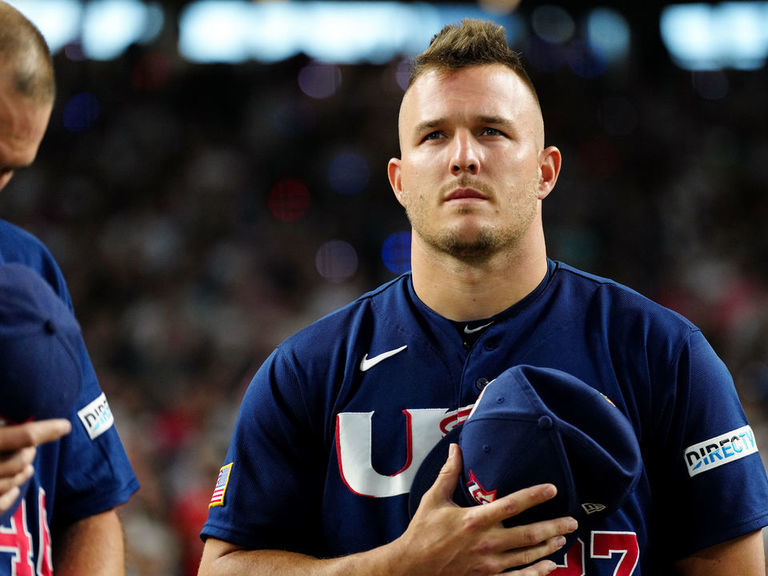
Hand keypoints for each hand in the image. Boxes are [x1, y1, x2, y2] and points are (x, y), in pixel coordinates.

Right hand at [0, 419, 71, 513]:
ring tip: (24, 462)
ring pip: (13, 482)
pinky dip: (11, 494)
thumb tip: (22, 416)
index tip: (66, 426)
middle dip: (29, 452)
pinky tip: (13, 487)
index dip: (48, 430)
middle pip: (22, 460)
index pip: (25, 436)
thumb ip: (6, 430)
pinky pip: (2, 502)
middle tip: (30, 446)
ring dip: (23, 471)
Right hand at [398, 443, 577, 574]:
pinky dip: (535, 573)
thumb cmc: (423, 531)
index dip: (534, 496)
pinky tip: (549, 567)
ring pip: (526, 556)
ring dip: (548, 547)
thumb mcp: (434, 499)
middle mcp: (486, 543)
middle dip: (553, 527)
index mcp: (474, 520)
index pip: (511, 505)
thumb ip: (448, 473)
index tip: (552, 489)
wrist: (412, 566)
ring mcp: (488, 564)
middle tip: (571, 522)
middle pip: (528, 535)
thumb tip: (456, 448)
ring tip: (563, 539)